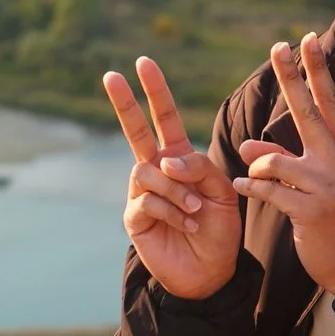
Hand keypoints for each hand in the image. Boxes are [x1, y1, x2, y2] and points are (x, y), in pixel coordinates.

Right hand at [103, 55, 242, 300]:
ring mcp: (142, 193)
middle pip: (135, 130)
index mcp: (178, 158)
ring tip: (195, 209)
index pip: (165, 118)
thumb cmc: (218, 229)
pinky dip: (173, 210)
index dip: (155, 91)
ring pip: (150, 171)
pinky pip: (148, 201)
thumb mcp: (223, 191)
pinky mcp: (135, 217)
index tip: (143, 63)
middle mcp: (155, 170)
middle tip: (111, 74)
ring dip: (177, 189)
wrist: (210, 271)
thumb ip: (200, 168)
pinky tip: (187, 222)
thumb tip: (167, 160)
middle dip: (124, 102)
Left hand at [234, 36, 334, 296]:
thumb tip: (248, 145)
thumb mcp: (313, 184)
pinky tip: (241, 188)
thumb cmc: (332, 220)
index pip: (329, 103)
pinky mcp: (314, 210)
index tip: (307, 40)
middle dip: (294, 78)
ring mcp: (329, 185)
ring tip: (252, 178)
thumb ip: (282, 160)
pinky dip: (251, 187)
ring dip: (257, 167)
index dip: (317, 72)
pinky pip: (270, 190)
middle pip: (311, 112)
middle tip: (279, 46)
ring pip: (276, 160)